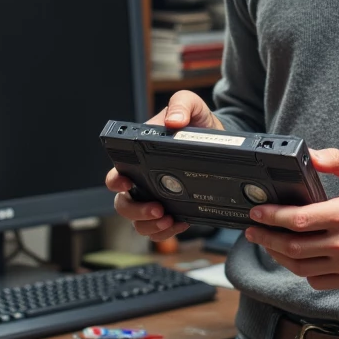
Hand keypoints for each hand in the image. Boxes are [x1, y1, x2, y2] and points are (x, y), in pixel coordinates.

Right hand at [106, 90, 224, 240]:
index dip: (115, 181)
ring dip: (150, 226)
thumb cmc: (199, 124)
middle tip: (158, 208)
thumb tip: (174, 121)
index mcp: (138, 157)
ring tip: (169, 219)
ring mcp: (155, 199)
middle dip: (136, 210)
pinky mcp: (172, 211)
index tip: (126, 183)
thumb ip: (182, 105)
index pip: (116, 173)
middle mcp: (142, 181)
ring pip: (139, 222)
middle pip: (123, 204)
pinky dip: (167, 232)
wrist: (224, 145)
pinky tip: (181, 223)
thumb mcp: (193, 106)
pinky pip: (160, 230)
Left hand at [244, 147, 338, 289]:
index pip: (298, 220)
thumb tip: (307, 154)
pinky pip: (317, 280)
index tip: (256, 213)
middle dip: (266, 239)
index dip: (272, 217)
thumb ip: (334, 160)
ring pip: (301, 267)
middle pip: (293, 247)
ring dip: (279, 256)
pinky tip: (296, 258)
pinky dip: (302, 271)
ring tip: (268, 244)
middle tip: (252, 231)